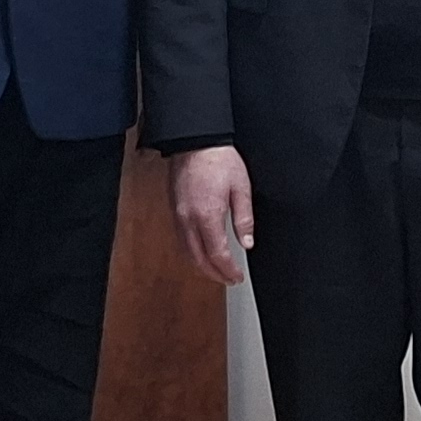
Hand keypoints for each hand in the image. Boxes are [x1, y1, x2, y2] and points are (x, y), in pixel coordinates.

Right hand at [168, 147, 254, 284]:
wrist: (195, 141)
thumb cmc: (219, 159)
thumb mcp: (241, 188)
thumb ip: (244, 219)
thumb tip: (247, 243)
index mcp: (207, 216)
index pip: (217, 255)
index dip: (228, 270)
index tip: (237, 277)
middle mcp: (188, 219)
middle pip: (198, 259)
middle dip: (214, 274)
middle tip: (229, 279)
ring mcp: (178, 215)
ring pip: (186, 252)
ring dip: (201, 266)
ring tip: (217, 271)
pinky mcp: (174, 209)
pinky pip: (181, 240)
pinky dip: (192, 252)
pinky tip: (202, 253)